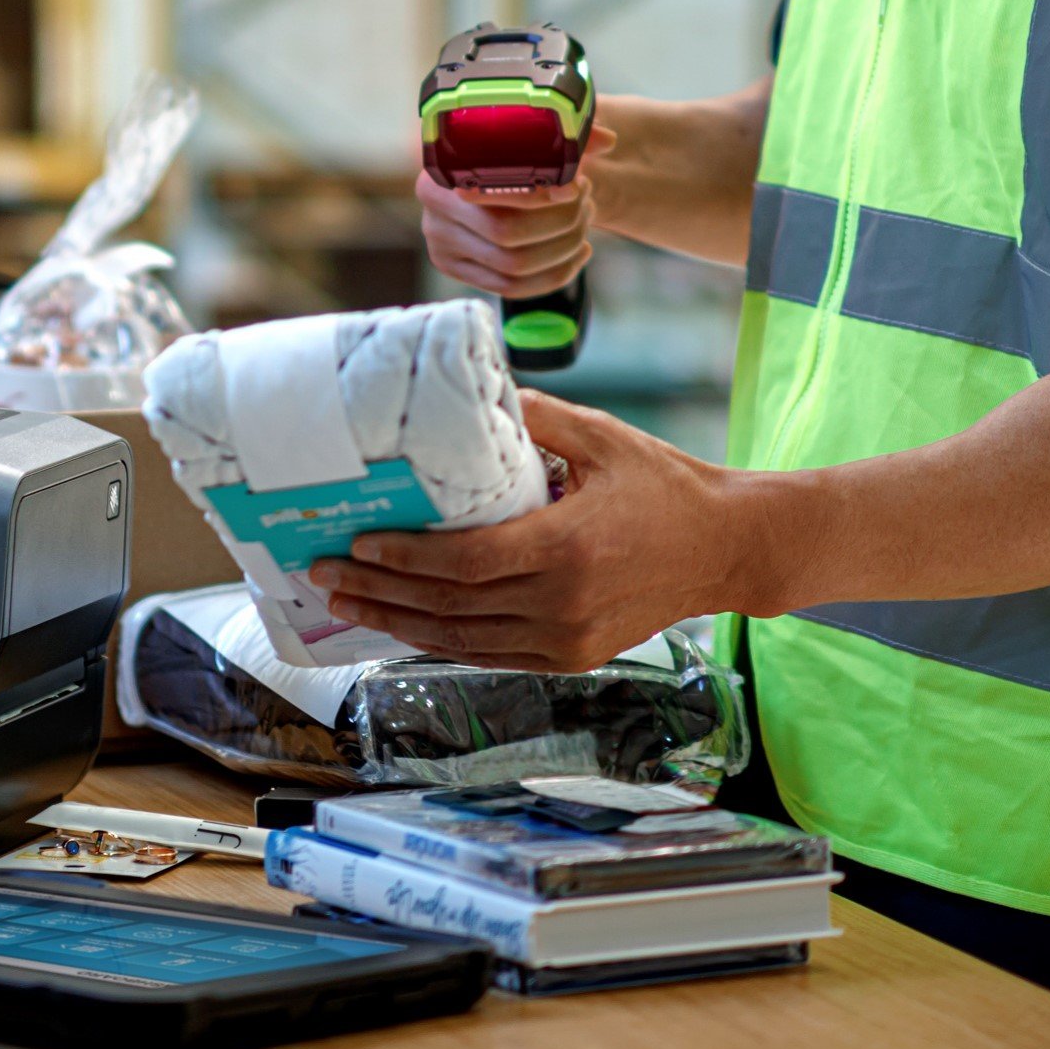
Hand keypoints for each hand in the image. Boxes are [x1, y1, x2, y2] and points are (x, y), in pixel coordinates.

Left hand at [308, 389, 757, 672]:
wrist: (725, 549)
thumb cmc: (665, 486)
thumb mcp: (602, 437)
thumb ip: (536, 417)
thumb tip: (472, 391)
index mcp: (566, 548)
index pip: (464, 564)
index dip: (404, 557)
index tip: (357, 541)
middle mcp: (561, 604)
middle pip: (449, 607)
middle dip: (379, 590)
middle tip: (325, 573)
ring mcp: (566, 640)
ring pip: (462, 640)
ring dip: (398, 623)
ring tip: (347, 603)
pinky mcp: (571, 658)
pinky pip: (491, 655)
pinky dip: (442, 641)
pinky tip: (404, 624)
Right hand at [416, 122, 616, 300]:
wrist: (480, 177)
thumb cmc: (511, 154)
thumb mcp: (534, 139)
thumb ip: (570, 137)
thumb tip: (608, 141)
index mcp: (442, 172)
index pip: (493, 192)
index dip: (540, 195)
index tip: (576, 187)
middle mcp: (433, 213)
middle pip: (506, 234)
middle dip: (559, 223)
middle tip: (587, 204)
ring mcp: (442, 247)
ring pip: (513, 266)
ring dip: (562, 250)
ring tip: (585, 226)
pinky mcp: (456, 271)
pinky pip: (510, 288)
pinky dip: (553, 275)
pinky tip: (577, 255)